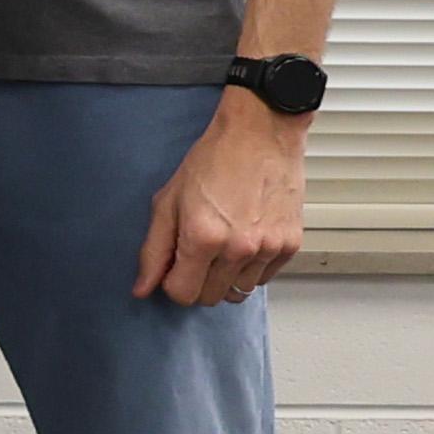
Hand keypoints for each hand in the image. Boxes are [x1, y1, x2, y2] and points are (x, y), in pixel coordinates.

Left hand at [139, 94, 307, 305]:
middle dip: (196, 282)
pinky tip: (243, 242)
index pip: (183, 294)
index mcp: (203, 238)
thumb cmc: (213, 161)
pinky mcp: (291, 245)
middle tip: (194, 255)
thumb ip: (153, 250)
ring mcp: (269, 248)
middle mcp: (239, 249)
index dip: (172, 283)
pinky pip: (264, 279)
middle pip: (211, 297)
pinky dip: (250, 269)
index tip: (173, 267)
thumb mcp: (168, 202)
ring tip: (221, 246)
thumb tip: (142, 288)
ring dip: (224, 278)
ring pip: (239, 292)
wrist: (260, 136)